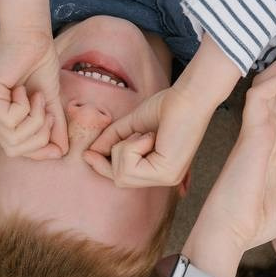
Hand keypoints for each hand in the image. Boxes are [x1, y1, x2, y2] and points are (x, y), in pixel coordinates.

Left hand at [0, 29, 69, 158]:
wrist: (33, 36)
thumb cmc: (39, 63)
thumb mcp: (50, 102)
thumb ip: (54, 126)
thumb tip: (63, 150)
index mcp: (0, 116)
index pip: (15, 150)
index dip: (39, 152)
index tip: (58, 145)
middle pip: (14, 149)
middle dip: (39, 135)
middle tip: (47, 111)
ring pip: (13, 138)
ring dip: (35, 119)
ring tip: (37, 98)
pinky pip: (10, 120)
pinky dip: (26, 108)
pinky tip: (25, 90)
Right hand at [82, 83, 210, 186]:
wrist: (187, 97)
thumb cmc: (166, 107)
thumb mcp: (132, 126)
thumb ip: (113, 139)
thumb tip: (92, 152)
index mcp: (159, 169)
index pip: (124, 178)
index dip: (103, 167)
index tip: (88, 154)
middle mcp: (165, 179)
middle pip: (119, 179)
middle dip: (116, 152)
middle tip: (135, 134)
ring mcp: (167, 179)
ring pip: (121, 174)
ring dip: (125, 147)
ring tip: (145, 134)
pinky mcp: (167, 174)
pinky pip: (129, 167)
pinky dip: (133, 146)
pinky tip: (151, 137)